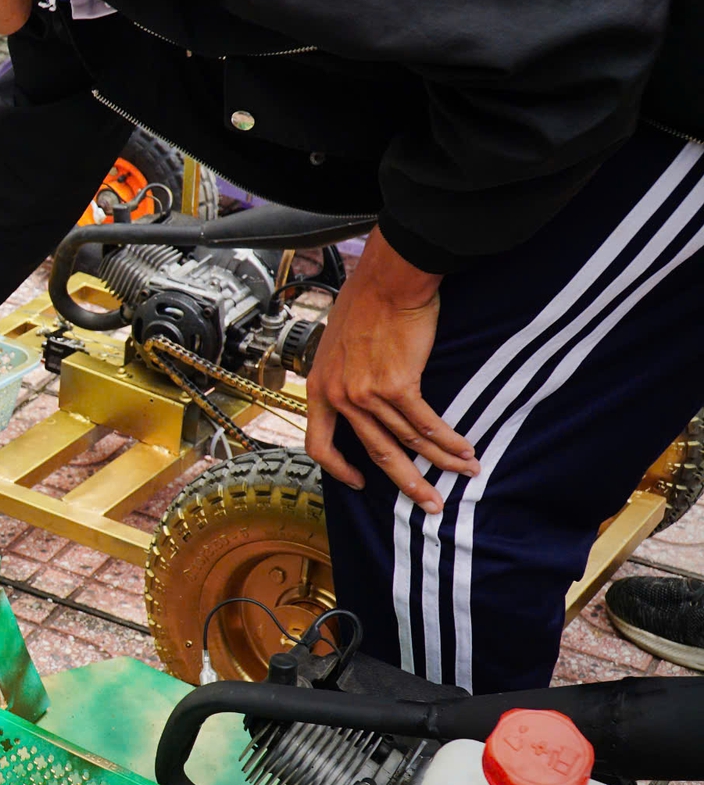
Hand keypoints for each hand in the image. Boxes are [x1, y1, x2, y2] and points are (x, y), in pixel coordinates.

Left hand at [304, 228, 476, 512]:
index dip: (338, 469)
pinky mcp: (397, 385)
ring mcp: (366, 393)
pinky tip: (466, 451)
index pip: (319, 442)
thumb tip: (356, 392)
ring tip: (464, 475)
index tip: (357, 483)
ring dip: (440, 461)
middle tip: (429, 504)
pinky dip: (448, 440)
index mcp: (318, 388)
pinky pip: (426, 424)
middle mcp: (338, 396)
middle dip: (406, 482)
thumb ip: (341, 375)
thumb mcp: (336, 345)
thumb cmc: (366, 304)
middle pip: (374, 453)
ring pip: (406, 442)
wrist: (387, 280)